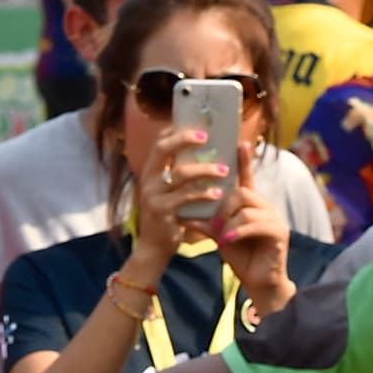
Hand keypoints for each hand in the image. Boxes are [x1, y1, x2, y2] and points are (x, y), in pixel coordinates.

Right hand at [132, 126, 230, 283]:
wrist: (155, 248)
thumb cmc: (170, 215)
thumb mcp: (170, 191)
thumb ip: (181, 173)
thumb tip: (208, 150)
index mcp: (151, 171)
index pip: (159, 142)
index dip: (175, 131)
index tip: (197, 124)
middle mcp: (148, 180)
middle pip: (162, 149)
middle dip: (184, 139)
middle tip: (206, 136)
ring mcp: (152, 195)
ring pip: (180, 173)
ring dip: (205, 169)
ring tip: (224, 170)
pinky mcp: (161, 211)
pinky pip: (185, 197)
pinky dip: (203, 193)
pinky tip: (218, 193)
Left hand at [214, 144, 293, 317]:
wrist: (259, 283)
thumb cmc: (242, 257)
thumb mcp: (221, 237)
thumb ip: (208, 223)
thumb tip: (185, 214)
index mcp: (252, 204)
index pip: (247, 177)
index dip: (244, 160)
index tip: (239, 142)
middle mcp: (265, 206)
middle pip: (242, 191)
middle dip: (223, 205)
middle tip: (213, 222)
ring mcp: (275, 218)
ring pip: (247, 207)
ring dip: (228, 222)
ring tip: (221, 236)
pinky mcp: (279, 232)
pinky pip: (254, 224)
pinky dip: (237, 232)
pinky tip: (228, 242)